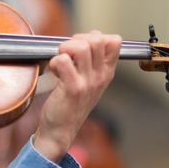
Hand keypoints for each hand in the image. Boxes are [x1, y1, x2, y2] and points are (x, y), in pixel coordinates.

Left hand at [33, 30, 121, 162]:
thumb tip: (84, 37)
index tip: (80, 48)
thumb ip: (91, 62)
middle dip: (76, 39)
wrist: (60, 131)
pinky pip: (63, 61)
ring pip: (80, 47)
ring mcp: (88, 83)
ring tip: (60, 62)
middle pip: (96, 39)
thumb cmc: (70, 104)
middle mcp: (100, 76)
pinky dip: (54, 62)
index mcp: (106, 73)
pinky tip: (53, 72)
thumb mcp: (88, 83)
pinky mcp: (73, 89)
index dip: (94, 36)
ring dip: (64, 49)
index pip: (114, 41)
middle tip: (66, 54)